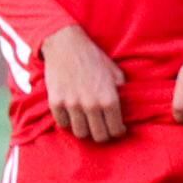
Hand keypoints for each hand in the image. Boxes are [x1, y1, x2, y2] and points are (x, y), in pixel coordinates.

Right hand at [39, 26, 125, 143]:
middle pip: (99, 136)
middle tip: (102, 128)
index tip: (116, 128)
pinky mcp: (55, 102)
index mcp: (109, 99)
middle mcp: (91, 105)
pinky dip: (68, 122)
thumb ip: (122, 93)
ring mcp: (72, 105)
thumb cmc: (94, 58)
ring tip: (87, 121)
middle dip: (103, 134)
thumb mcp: (116, 73)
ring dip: (85, 129)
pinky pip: (63, 124)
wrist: (66, 45)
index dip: (118, 131)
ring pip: (80, 133)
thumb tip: (127, 109)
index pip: (116, 130)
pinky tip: (73, 114)